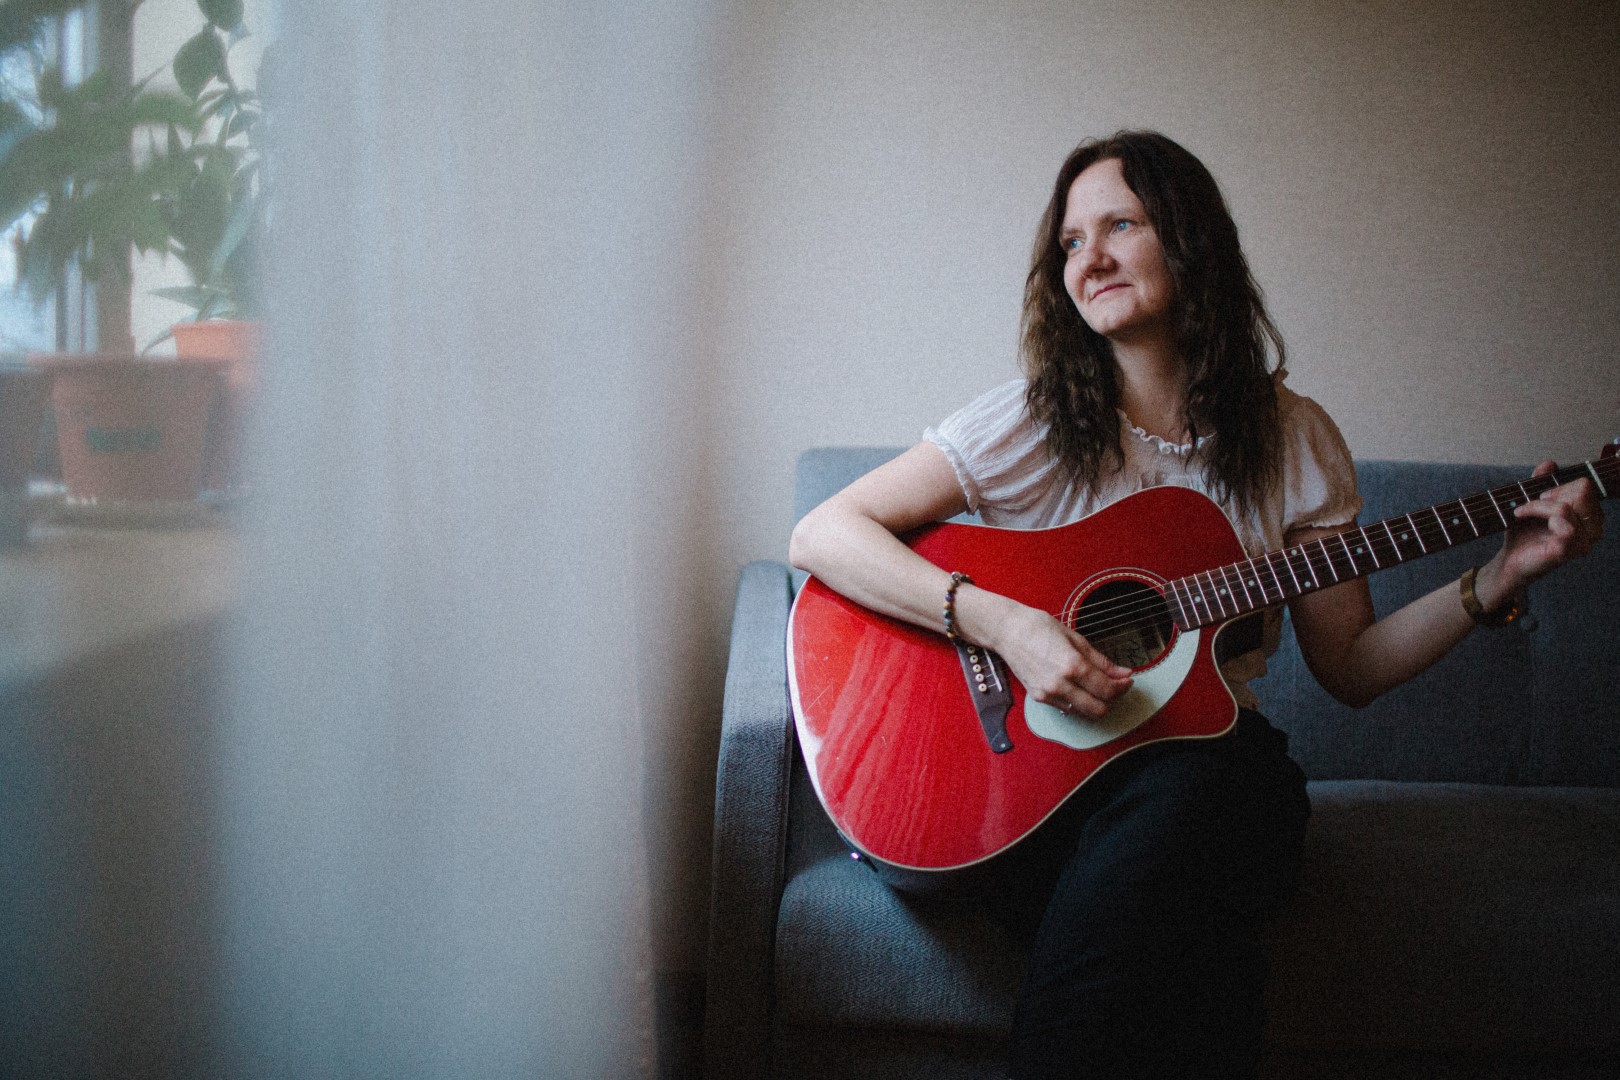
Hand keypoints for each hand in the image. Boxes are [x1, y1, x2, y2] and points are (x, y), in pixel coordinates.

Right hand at [986, 602, 1133, 718]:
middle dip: (1112, 700)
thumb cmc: (1038, 627)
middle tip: (1116, 686)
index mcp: (1072, 665)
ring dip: (1096, 703)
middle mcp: (1060, 684)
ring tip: (1098, 686)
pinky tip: (1079, 687)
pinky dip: (1078, 702)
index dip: (1122, 687)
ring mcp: (1048, 694)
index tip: (1127, 680)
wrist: (1006, 631)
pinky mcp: (1038, 698)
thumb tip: (1123, 672)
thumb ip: (1101, 660)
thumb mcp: (1075, 638)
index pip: (1107, 690)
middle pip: (1098, 709)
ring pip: (1083, 712)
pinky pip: (1067, 708)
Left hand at [1488, 461, 1603, 597]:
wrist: (1509, 559)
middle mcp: (1593, 530)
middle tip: (1533, 504)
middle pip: (1583, 491)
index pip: (1586, 486)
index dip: (1561, 486)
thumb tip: (1550, 464)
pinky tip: (1522, 517)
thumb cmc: (1524, 533)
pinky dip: (1536, 511)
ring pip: (1567, 504)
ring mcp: (1584, 541)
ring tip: (1522, 512)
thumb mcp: (1531, 501)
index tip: (1541, 495)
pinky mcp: (1570, 549)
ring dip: (1538, 504)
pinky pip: (1560, 518)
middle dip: (1552, 493)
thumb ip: (1542, 482)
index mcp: (1590, 518)